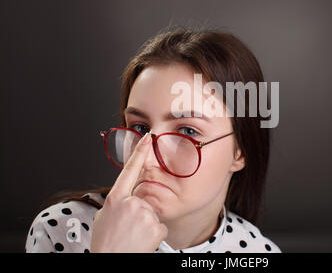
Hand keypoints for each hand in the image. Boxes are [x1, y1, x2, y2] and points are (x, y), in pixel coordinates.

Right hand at [91, 132, 167, 252]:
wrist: (112, 260)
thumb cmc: (106, 242)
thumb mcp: (105, 216)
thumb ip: (118, 201)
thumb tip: (128, 195)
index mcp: (116, 198)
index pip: (129, 170)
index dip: (139, 152)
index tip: (148, 138)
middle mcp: (131, 203)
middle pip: (144, 198)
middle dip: (140, 212)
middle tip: (128, 228)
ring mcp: (144, 214)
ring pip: (152, 213)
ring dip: (146, 224)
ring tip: (133, 236)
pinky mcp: (156, 226)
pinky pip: (159, 226)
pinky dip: (153, 234)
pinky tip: (142, 241)